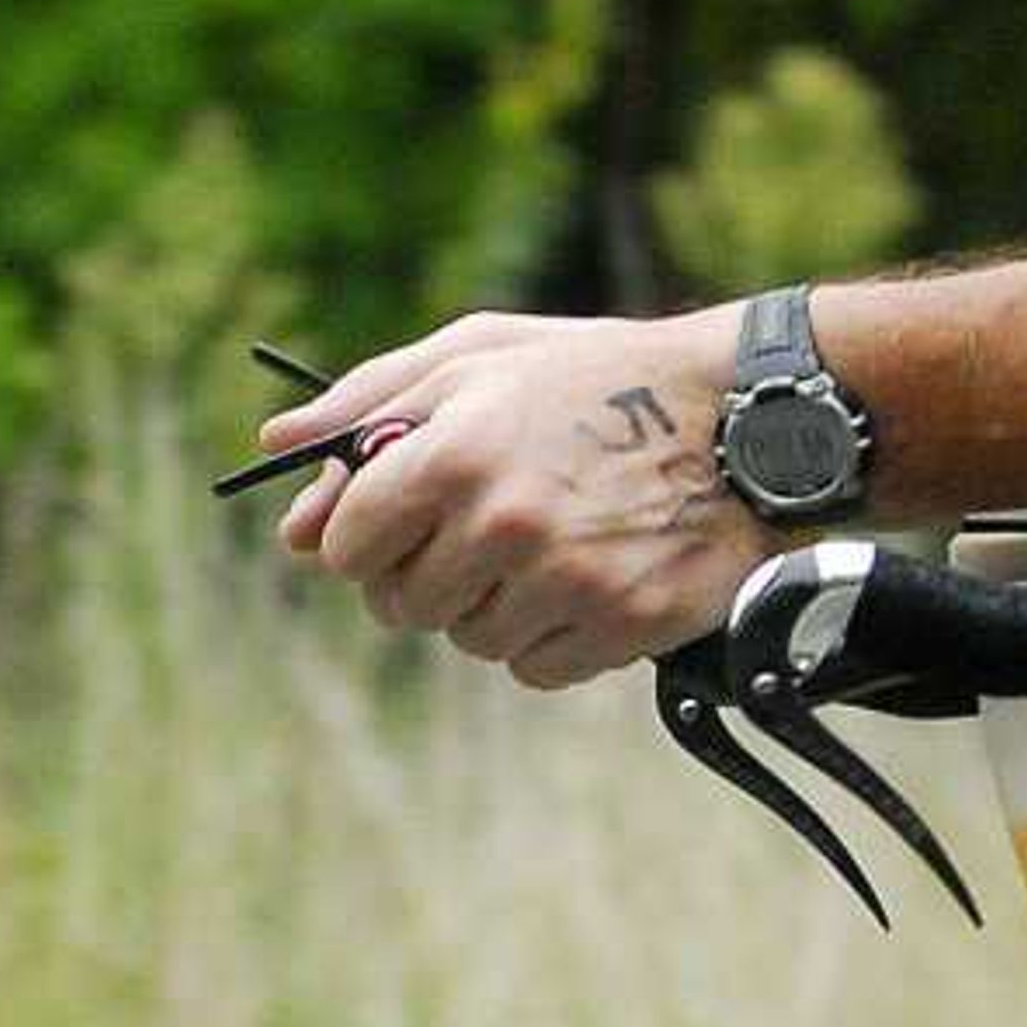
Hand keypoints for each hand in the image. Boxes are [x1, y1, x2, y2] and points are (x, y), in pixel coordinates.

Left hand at [255, 308, 768, 688]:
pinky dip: (552, 639)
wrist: (749, 418)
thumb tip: (278, 443)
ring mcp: (565, 580)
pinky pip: (536, 669)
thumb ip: (371, 399)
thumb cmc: (601, 379)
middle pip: (401, 605)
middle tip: (490, 532)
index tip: (406, 521)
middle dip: (429, 575)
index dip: (369, 537)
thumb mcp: (483, 356)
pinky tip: (589, 581)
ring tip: (553, 548)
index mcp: (453, 452)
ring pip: (470, 641)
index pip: (347, 546)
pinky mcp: (621, 624)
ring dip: (495, 608)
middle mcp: (503, 522)